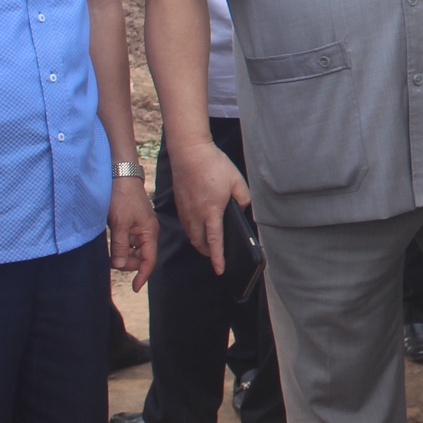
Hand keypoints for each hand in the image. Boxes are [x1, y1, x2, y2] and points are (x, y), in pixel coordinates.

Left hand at [107, 174, 156, 290]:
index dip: (142, 275)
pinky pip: (129, 241)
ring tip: (111, 251)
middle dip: (129, 263)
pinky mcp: (132, 223)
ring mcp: (140, 227)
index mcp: (149, 232)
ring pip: (134, 249)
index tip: (134, 288)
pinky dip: (122, 246)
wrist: (120, 176)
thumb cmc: (122, 198)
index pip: (149, 259)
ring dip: (124, 254)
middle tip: (113, 261)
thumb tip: (120, 265)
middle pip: (142, 256)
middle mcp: (147, 231)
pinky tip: (112, 243)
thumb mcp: (119, 224)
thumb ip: (120, 246)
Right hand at [169, 137, 248, 274]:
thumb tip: (241, 210)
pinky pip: (186, 224)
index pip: (214, 241)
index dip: (217, 258)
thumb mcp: (237, 181)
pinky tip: (200, 226)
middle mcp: (195, 214)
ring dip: (199, 243)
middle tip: (217, 256)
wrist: (189, 152)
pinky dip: (192, 231)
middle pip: (199, 243)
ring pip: (191, 235)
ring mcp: (185, 210)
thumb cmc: (214, 165)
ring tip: (209, 244)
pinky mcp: (179, 204)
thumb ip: (243, 199)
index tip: (220, 270)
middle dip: (208, 253)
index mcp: (211, 211)